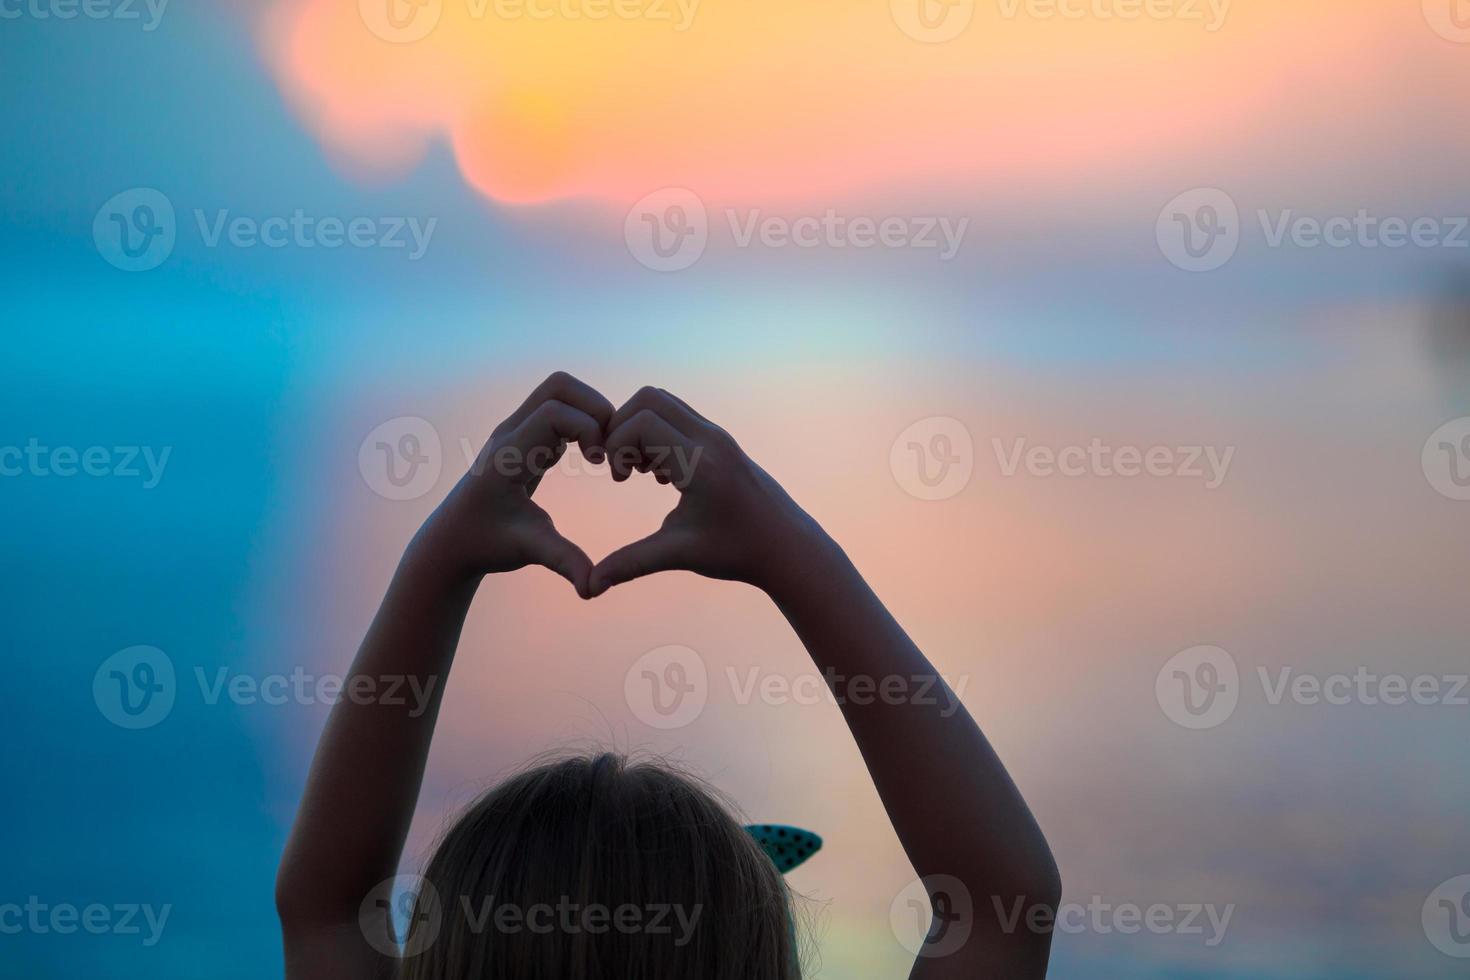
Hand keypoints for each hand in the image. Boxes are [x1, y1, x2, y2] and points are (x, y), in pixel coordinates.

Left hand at [419, 372, 612, 596]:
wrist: (452, 541)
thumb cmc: (485, 545)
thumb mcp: (527, 551)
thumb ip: (562, 562)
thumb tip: (592, 589)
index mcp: (509, 455)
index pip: (555, 412)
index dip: (588, 428)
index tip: (602, 463)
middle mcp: (511, 434)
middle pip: (560, 386)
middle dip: (595, 407)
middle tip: (609, 447)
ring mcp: (516, 432)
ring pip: (560, 393)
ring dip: (590, 413)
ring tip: (603, 454)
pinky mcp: (524, 439)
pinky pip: (559, 410)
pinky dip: (583, 423)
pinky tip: (591, 457)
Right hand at [589, 387, 819, 595]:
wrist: (787, 547)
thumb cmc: (738, 552)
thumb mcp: (680, 555)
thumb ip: (631, 563)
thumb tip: (590, 587)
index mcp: (700, 463)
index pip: (642, 421)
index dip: (616, 444)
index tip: (618, 479)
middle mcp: (711, 439)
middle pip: (649, 399)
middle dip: (621, 429)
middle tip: (622, 470)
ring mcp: (718, 436)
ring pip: (664, 403)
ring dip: (640, 430)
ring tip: (639, 473)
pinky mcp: (720, 440)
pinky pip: (678, 416)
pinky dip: (657, 433)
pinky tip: (659, 475)